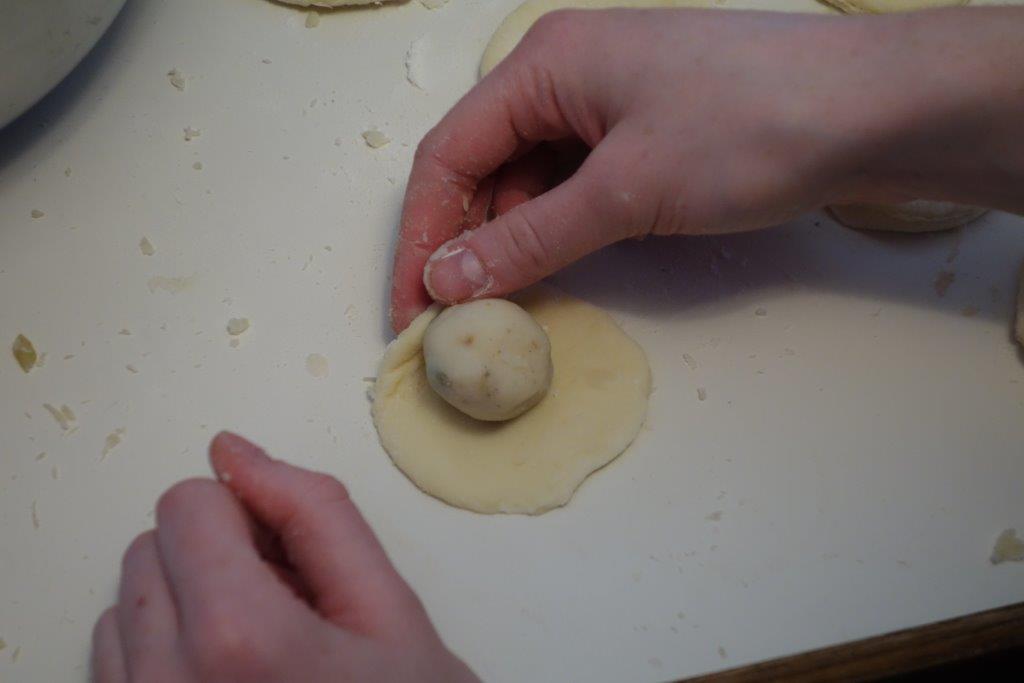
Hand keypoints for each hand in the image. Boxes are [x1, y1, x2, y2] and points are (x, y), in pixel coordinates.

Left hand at [91, 432, 477, 682]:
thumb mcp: (389, 609)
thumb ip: (315, 514)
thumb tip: (235, 452)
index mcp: (236, 638)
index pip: (189, 501)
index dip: (250, 514)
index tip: (292, 559)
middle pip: (151, 543)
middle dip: (218, 554)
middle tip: (286, 607)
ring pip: (127, 597)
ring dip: (187, 600)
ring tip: (257, 650)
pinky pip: (112, 656)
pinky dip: (162, 646)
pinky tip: (225, 676)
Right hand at [389, 6, 1023, 330]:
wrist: (873, 112)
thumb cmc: (750, 126)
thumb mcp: (626, 192)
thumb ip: (530, 239)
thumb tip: (447, 279)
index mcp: (544, 65)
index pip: (449, 156)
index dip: (421, 238)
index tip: (411, 310)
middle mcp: (564, 76)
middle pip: (482, 168)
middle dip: (460, 244)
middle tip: (450, 320)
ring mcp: (605, 104)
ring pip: (527, 182)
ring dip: (508, 244)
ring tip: (497, 309)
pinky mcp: (640, 134)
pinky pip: (571, 186)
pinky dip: (554, 232)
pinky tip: (550, 273)